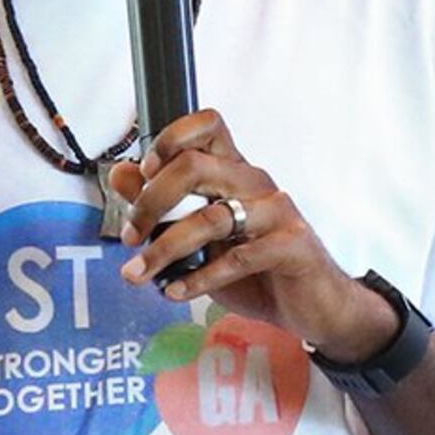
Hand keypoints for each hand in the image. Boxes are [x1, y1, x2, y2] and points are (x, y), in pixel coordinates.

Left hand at [107, 109, 397, 365]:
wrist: (314, 308)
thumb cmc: (257, 272)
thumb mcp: (200, 241)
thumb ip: (162, 207)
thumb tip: (121, 173)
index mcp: (235, 172)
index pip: (208, 126)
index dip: (171, 138)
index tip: (144, 171)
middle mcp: (255, 183)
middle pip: (194, 166)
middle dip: (150, 202)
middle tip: (131, 237)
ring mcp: (276, 212)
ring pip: (210, 217)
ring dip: (164, 249)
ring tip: (138, 275)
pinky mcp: (292, 245)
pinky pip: (236, 258)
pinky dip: (198, 279)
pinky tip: (176, 292)